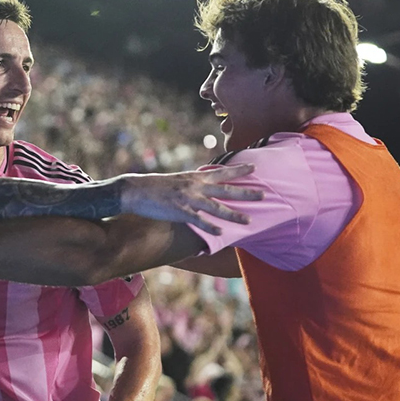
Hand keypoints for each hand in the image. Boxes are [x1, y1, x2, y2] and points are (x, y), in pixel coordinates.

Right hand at [121, 163, 262, 233]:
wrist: (136, 190)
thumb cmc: (155, 186)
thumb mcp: (178, 180)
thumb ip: (192, 184)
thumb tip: (203, 186)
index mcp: (194, 177)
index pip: (222, 172)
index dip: (239, 170)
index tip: (255, 168)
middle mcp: (195, 186)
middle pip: (226, 189)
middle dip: (246, 193)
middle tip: (264, 195)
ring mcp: (188, 199)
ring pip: (216, 207)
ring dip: (233, 215)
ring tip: (248, 221)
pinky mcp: (179, 211)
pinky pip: (198, 220)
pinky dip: (209, 226)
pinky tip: (221, 232)